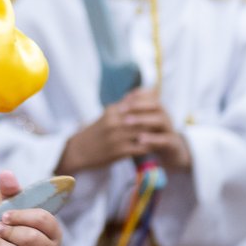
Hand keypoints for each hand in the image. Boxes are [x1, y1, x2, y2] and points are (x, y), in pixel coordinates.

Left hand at [0, 171, 60, 245]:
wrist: (1, 238)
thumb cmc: (10, 222)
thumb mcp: (12, 206)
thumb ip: (11, 191)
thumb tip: (6, 174)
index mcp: (52, 230)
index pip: (43, 219)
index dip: (22, 216)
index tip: (4, 215)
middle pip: (33, 238)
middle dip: (11, 232)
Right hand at [57, 88, 190, 172]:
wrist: (79, 151)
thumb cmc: (94, 133)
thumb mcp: (106, 116)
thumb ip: (122, 106)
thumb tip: (136, 94)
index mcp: (112, 111)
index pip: (136, 104)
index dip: (150, 106)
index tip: (161, 108)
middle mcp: (115, 122)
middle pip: (142, 118)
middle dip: (155, 120)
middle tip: (167, 123)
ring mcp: (117, 136)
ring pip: (143, 132)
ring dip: (155, 134)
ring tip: (164, 135)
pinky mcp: (119, 151)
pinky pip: (140, 148)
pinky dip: (150, 147)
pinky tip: (156, 148)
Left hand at [122, 89, 191, 169]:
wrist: (171, 154)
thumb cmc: (152, 135)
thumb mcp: (143, 124)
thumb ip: (134, 113)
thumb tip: (121, 100)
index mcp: (158, 110)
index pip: (149, 96)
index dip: (136, 96)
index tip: (121, 99)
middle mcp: (165, 116)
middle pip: (155, 104)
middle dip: (137, 105)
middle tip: (121, 109)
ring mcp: (170, 129)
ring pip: (160, 119)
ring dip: (143, 119)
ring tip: (127, 122)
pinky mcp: (173, 143)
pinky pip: (165, 139)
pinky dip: (153, 139)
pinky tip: (140, 140)